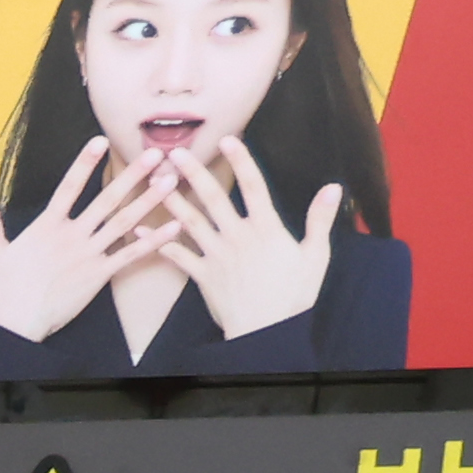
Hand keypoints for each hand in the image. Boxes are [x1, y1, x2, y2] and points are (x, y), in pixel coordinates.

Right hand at [0, 143, 160, 349]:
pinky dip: (152, 242)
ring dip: (148, 201)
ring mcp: (87, 256)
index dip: (84, 163)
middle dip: (132, 176)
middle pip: (106, 200)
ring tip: (171, 181)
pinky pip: (129, 256)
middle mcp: (71, 237)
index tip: (101, 141)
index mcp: (46, 228)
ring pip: (123, 222)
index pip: (68, 188)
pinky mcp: (97, 276)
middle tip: (156, 155)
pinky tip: (173, 228)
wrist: (11, 326)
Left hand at [168, 144, 345, 343]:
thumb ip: (319, 219)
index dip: (241, 160)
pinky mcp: (202, 275)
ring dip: (172, 200)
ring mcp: (217, 255)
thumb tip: (333, 188)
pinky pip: (177, 256)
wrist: (266, 332)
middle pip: (214, 198)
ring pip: (190, 222)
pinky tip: (140, 230)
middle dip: (194, 173)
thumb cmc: (294, 295)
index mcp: (266, 228)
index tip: (228, 139)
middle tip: (176, 152)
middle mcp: (238, 236)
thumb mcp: (315, 254)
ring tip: (155, 181)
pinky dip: (158, 242)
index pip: (254, 185)